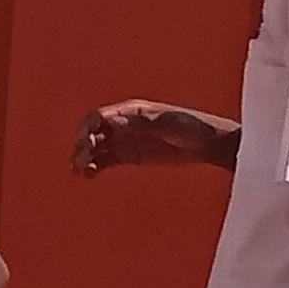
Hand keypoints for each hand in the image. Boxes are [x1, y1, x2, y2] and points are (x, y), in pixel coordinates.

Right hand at [77, 100, 227, 172]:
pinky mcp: (128, 157)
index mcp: (129, 111)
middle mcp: (122, 125)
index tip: (87, 142)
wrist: (208, 144)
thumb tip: (111, 122)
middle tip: (81, 160)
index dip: (88, 128)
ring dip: (83, 158)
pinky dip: (93, 167)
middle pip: (92, 132)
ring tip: (80, 171)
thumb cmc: (190, 127)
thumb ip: (140, 122)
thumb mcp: (166, 122)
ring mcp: (124, 141)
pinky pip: (104, 161)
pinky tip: (89, 176)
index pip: (99, 117)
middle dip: (82, 145)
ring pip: (94, 148)